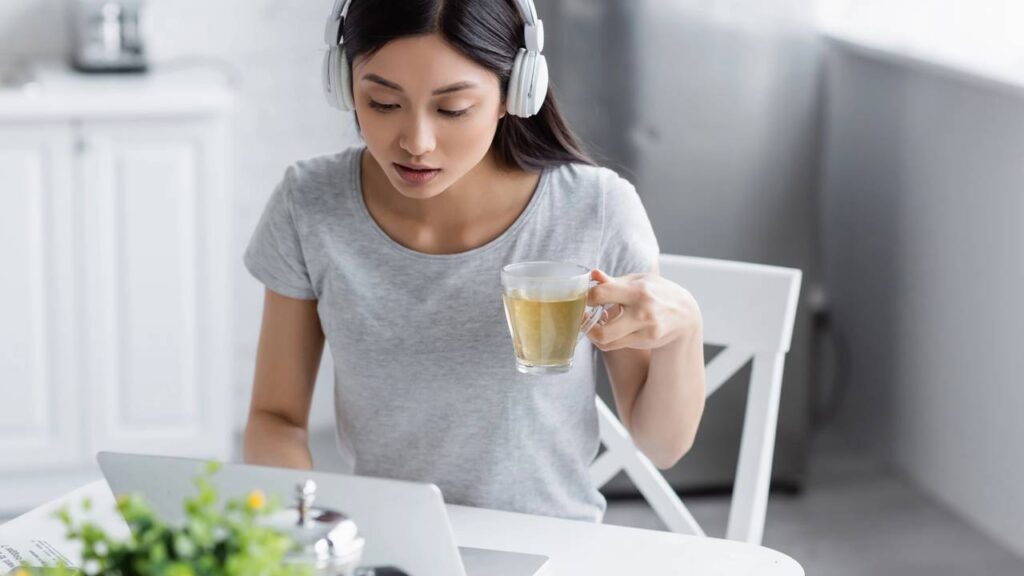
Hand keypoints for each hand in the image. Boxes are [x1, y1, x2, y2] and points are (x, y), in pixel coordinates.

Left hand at [586, 269, 701, 351]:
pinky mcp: (645, 341)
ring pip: (605, 341)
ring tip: (592, 322)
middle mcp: (642, 312)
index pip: (600, 294)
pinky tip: (604, 327)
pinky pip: (613, 344)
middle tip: (582, 315)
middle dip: (585, 324)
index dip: (584, 297)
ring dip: (592, 333)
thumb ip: (613, 281)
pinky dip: (604, 338)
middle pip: (601, 331)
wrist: (685, 314)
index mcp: (637, 290)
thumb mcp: (639, 280)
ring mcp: (644, 330)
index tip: (582, 297)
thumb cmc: (657, 292)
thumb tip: (592, 274)